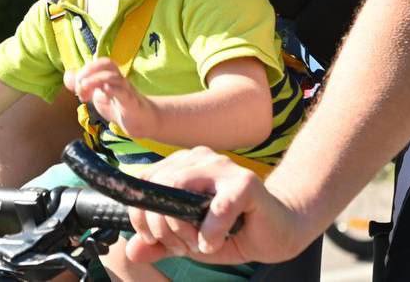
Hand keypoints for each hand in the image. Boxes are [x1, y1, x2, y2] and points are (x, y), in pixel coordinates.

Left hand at [65, 58, 155, 137]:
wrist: (140, 121)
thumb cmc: (117, 105)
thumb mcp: (96, 95)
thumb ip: (82, 85)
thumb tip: (68, 75)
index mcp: (110, 75)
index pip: (97, 63)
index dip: (84, 71)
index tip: (77, 88)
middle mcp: (118, 79)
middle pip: (107, 63)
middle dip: (89, 70)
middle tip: (80, 85)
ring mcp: (125, 90)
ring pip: (113, 77)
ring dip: (95, 81)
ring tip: (85, 91)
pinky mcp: (130, 103)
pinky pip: (123, 92)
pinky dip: (111, 89)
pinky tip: (102, 92)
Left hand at [124, 147, 309, 265]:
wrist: (278, 231)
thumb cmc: (233, 231)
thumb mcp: (189, 241)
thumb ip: (161, 244)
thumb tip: (131, 250)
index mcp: (182, 166)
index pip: (145, 181)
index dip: (140, 214)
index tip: (152, 240)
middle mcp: (199, 159)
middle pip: (159, 186)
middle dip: (162, 226)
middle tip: (182, 246)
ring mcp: (221, 166)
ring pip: (179, 190)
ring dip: (183, 228)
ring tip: (199, 244)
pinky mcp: (245, 182)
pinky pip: (217, 206)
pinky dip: (210, 231)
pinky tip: (214, 243)